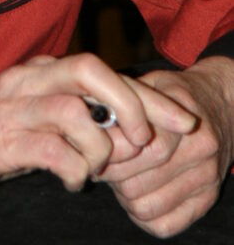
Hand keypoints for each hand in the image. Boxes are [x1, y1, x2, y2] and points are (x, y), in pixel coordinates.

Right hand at [0, 53, 193, 203]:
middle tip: (145, 141)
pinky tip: (71, 180)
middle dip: (132, 105)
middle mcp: (25, 82)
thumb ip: (68, 115)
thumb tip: (123, 129)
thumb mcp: (28, 118)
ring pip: (73, 108)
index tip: (181, 120)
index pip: (101, 71)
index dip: (147, 94)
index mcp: (35, 73)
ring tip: (96, 168)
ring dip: (99, 144)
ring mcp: (9, 109)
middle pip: (90, 71)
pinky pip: (49, 149)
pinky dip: (73, 168)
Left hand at [98, 57, 233, 237]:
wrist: (219, 106)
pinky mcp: (207, 201)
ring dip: (123, 195)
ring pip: (144, 207)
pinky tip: (139, 191)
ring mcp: (206, 179)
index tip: (96, 143)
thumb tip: (89, 124)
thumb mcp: (150, 84)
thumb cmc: (174, 93)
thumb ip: (123, 101)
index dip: (109, 151)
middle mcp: (199, 152)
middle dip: (110, 174)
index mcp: (182, 120)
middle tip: (102, 161)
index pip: (138, 150)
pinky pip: (163, 225)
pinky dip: (143, 214)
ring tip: (121, 174)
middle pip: (135, 184)